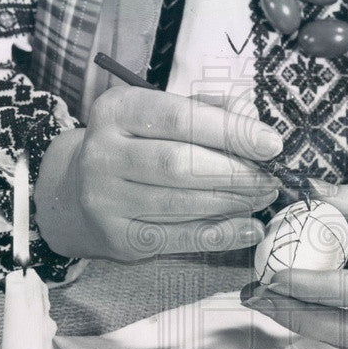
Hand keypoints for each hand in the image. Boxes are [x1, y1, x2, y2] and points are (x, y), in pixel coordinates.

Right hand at [33, 86, 282, 260]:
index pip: (179, 117)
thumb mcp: (157, 115)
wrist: (75, 194)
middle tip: (272, 178)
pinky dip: (222, 234)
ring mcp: (106, 200)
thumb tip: (251, 117)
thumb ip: (204, 110)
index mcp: (116, 111)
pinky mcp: (118, 238)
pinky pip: (180, 238)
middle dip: (236, 172)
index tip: (271, 144)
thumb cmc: (133, 146)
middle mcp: (103, 154)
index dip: (230, 132)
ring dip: (234, 202)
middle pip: (180, 164)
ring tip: (264, 197)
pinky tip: (250, 228)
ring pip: (182, 203)